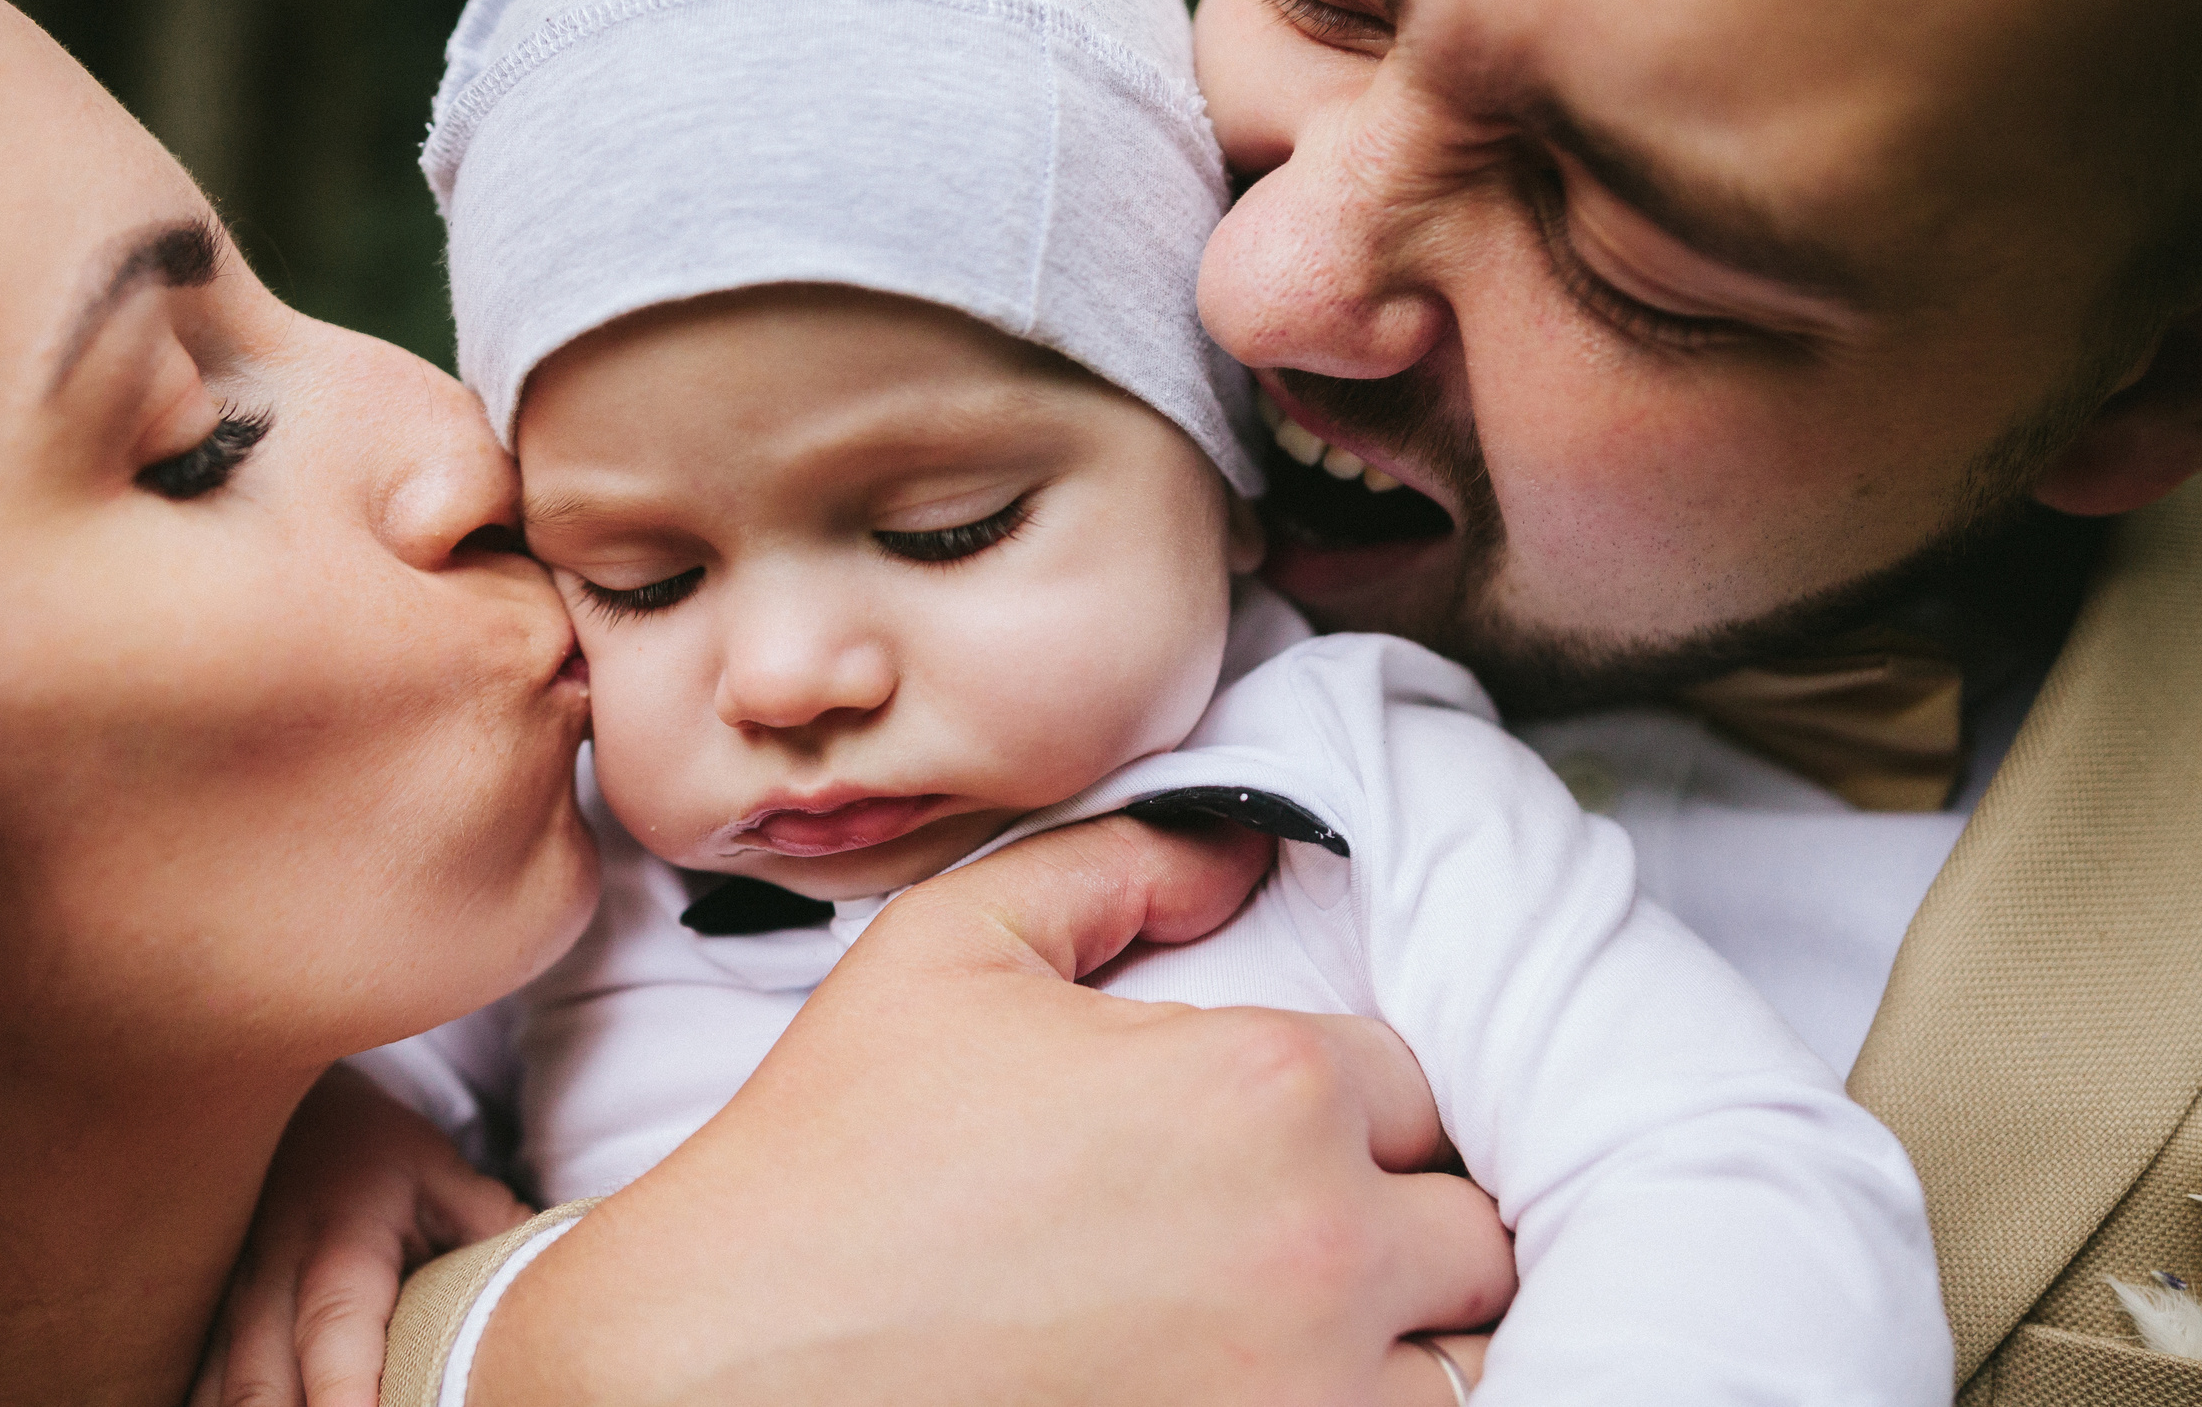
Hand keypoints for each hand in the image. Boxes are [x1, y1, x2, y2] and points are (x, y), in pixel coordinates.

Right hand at [193, 1063, 531, 1406]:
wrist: (284, 1105)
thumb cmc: (372, 1149)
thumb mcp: (441, 1173)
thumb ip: (491, 1230)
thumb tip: (555, 1286)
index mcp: (336, 1247)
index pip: (335, 1338)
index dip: (345, 1399)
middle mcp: (265, 1284)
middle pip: (259, 1391)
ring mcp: (223, 1308)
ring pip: (215, 1395)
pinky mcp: (202, 1325)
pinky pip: (200, 1388)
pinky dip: (221, 1405)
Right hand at [476, 816, 1515, 1405]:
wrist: (731, 1365)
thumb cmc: (836, 1160)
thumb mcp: (954, 948)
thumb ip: (1123, 864)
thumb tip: (1250, 849)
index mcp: (1264, 1089)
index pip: (1413, 1081)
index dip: (1338, 1099)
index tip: (1256, 1135)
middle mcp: (1321, 1248)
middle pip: (1470, 1226)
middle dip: (1397, 1215)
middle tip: (1284, 1230)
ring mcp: (1309, 1398)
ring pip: (1466, 1358)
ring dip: (1406, 1334)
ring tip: (1289, 1321)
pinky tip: (1265, 1380)